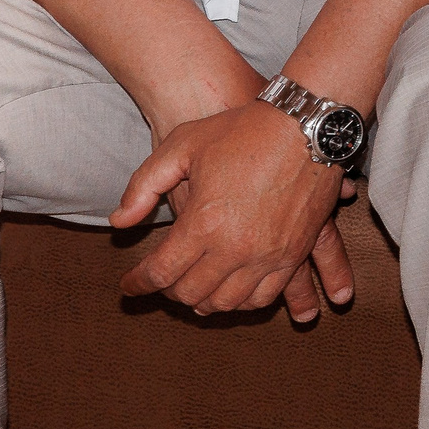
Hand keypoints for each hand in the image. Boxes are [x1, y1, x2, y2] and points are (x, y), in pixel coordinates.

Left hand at [110, 102, 347, 317]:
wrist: (309, 125)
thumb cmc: (244, 131)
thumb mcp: (183, 144)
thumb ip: (144, 184)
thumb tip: (120, 222)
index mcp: (203, 222)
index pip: (160, 273)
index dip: (138, 283)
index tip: (128, 286)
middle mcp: (235, 247)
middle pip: (190, 293)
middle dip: (169, 291)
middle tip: (164, 281)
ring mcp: (268, 254)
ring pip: (225, 303)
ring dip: (204, 301)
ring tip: (196, 287)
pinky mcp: (294, 252)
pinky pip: (263, 297)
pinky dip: (242, 302)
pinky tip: (233, 290)